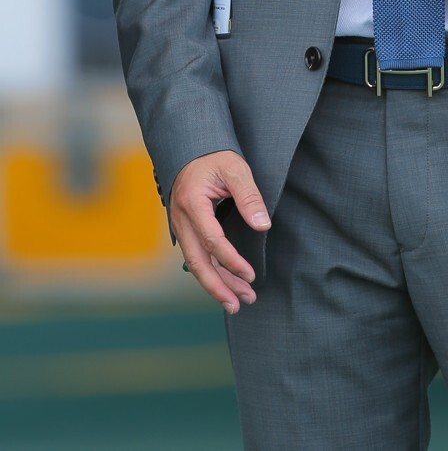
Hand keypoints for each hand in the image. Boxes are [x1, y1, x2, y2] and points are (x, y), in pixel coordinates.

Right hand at [169, 149, 270, 312]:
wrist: (192, 149)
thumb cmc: (215, 157)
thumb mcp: (236, 169)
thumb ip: (249, 197)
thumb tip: (263, 226)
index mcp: (192, 203)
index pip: (212, 240)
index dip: (231, 260)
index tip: (250, 275)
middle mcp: (181, 219)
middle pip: (197, 262)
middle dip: (219, 286)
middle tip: (240, 303)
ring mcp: (180, 227)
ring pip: (196, 264)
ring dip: (216, 284)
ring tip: (238, 302)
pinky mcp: (186, 230)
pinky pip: (196, 257)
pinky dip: (211, 272)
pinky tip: (225, 284)